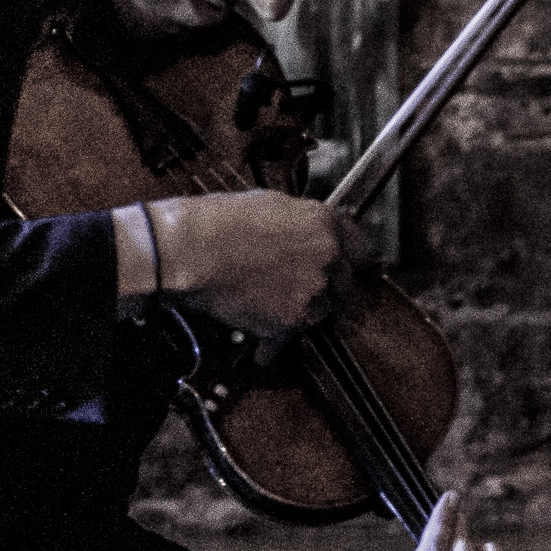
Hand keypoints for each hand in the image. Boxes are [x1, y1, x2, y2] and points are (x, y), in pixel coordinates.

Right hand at [123, 191, 359, 338]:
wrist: (190, 250)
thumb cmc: (216, 222)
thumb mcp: (269, 205)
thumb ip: (300, 223)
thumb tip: (306, 233)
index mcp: (325, 224)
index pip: (361, 248)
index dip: (349, 259)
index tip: (345, 267)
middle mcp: (327, 258)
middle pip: (344, 284)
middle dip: (327, 288)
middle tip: (301, 289)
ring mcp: (312, 292)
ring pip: (321, 311)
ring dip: (303, 313)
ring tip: (274, 310)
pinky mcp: (291, 322)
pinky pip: (289, 338)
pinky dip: (274, 344)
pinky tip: (263, 346)